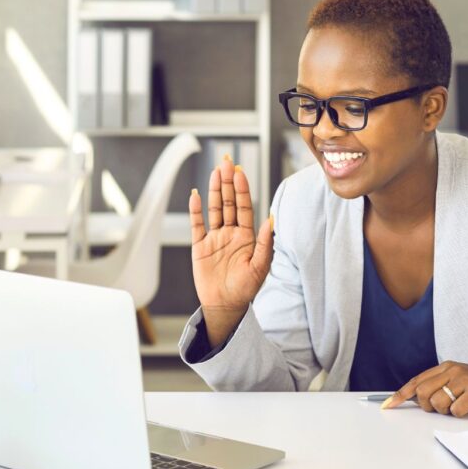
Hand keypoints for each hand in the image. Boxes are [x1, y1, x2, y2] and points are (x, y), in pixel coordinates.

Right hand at [189, 156, 273, 346]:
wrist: (226, 306)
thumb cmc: (245, 289)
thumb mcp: (260, 267)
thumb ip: (266, 243)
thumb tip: (271, 219)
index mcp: (247, 236)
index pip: (244, 207)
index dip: (242, 189)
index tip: (240, 173)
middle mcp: (230, 233)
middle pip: (228, 202)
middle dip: (228, 182)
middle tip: (227, 162)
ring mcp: (215, 238)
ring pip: (214, 209)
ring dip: (214, 190)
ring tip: (215, 172)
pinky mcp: (200, 247)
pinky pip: (197, 225)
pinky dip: (196, 210)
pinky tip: (196, 195)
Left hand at [380, 361, 467, 416]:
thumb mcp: (459, 381)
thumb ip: (440, 386)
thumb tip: (416, 399)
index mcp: (446, 367)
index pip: (416, 381)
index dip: (400, 394)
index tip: (388, 405)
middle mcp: (453, 370)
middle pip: (422, 392)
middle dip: (427, 406)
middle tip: (443, 408)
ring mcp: (465, 380)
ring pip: (438, 403)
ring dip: (446, 411)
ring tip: (460, 406)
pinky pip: (456, 410)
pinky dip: (460, 414)